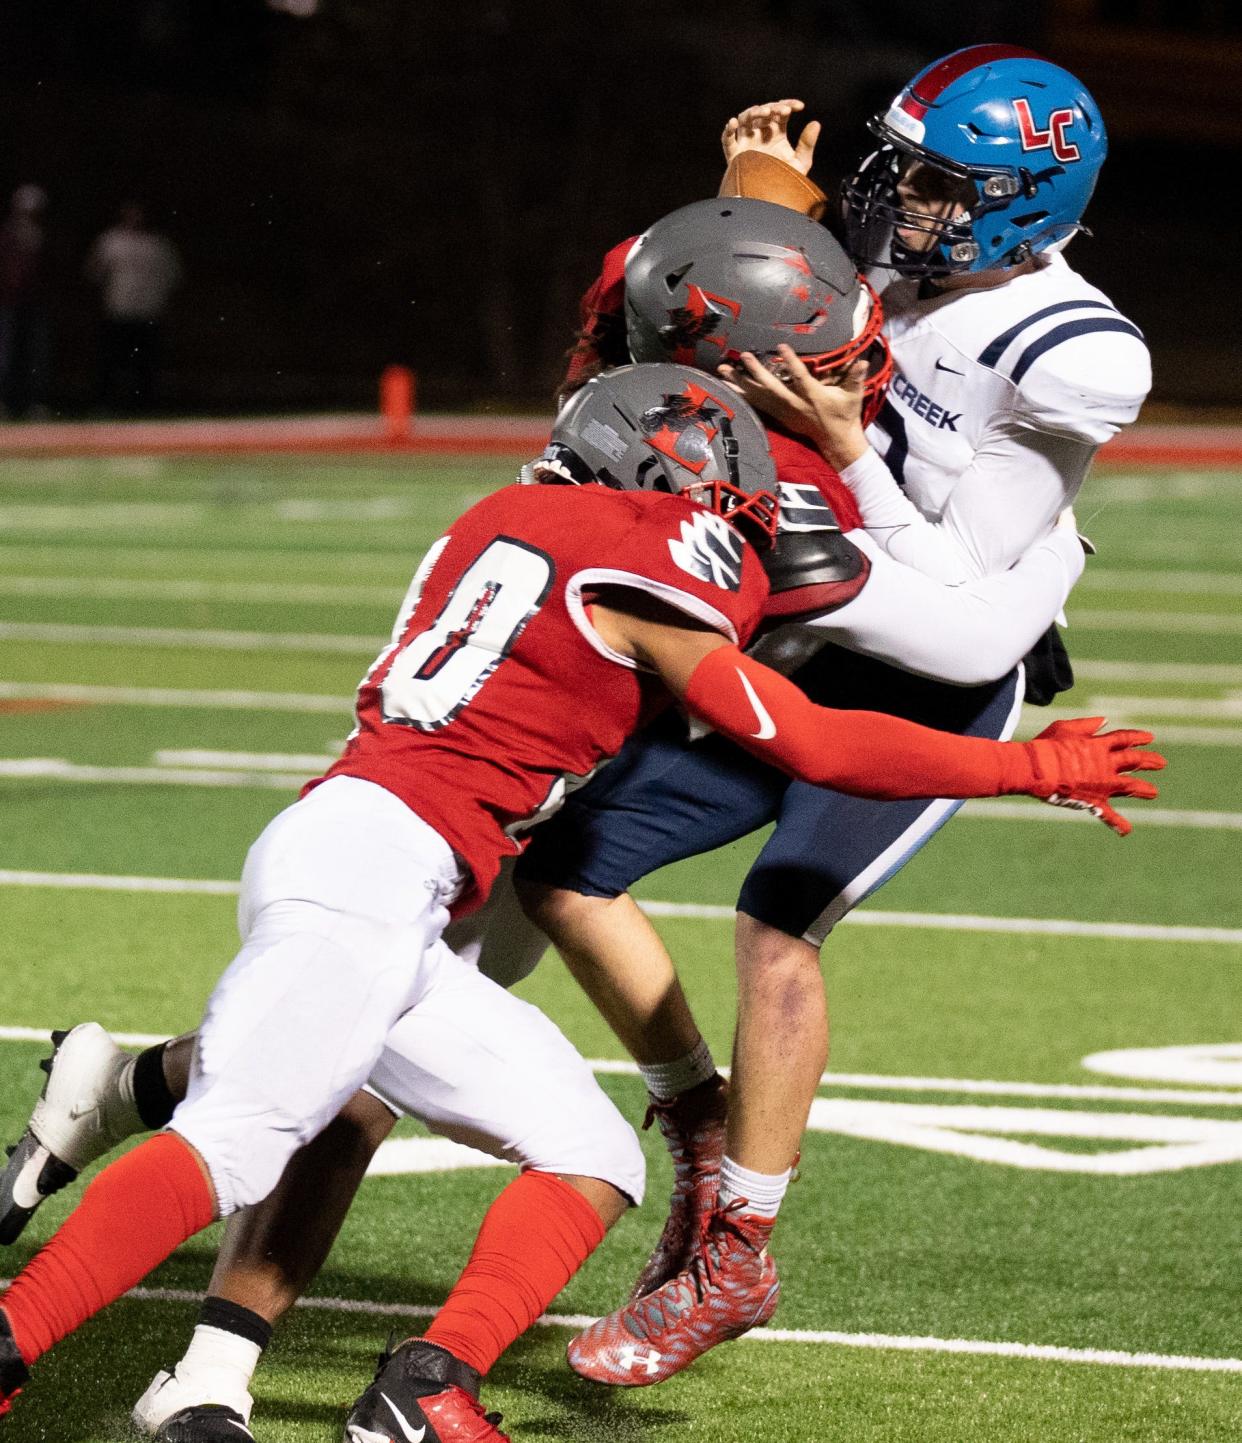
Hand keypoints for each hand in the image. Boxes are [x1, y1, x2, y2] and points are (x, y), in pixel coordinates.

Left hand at [719, 345, 869, 468]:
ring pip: (759, 397)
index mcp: (813, 397)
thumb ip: (856, 378)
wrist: (837, 442)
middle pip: (772, 387)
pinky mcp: (780, 417)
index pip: (800, 377)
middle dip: (757, 372)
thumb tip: (862, 362)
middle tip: (743, 356)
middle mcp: (795, 405)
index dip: (791, 362)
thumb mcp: (854, 396)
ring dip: (740, 383)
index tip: (781, 347)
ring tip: (722, 370)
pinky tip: (727, 387)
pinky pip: (758, 405)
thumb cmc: (846, 415)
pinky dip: (743, 396)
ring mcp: (785, 412)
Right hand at [722, 99, 820, 174]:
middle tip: (784, 111)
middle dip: (773, 108)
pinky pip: (727, 139)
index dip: (789, 105)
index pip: (780, 112)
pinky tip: (733, 122)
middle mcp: (760, 133)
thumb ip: (807, 144)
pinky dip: (728, 130)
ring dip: (754, 112)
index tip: (800, 107)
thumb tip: (816, 123)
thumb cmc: (785, 181)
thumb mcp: (800, 162)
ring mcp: (746, 141)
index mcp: (776, 132)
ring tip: (765, 113)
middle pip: (763, 112)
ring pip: (745, 119)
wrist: (770, 200)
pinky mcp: (734, 154)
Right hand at [1021, 716, 1164, 835]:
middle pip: (1133, 761)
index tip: (1149, 738)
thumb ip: (1086, 725)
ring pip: (1130, 786)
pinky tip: (1127, 831)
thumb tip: (1104, 721)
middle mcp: (1106, 764)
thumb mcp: (1064, 728)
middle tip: (1161, 763)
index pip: (1124, 739)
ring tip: (1154, 793)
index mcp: (1099, 745)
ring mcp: (1103, 784)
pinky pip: (1108, 815)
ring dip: (1142, 789)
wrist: (1037, 769)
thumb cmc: (1046, 747)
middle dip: (1148, 761)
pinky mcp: (1094, 801)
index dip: (1137, 738)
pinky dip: (1117, 823)